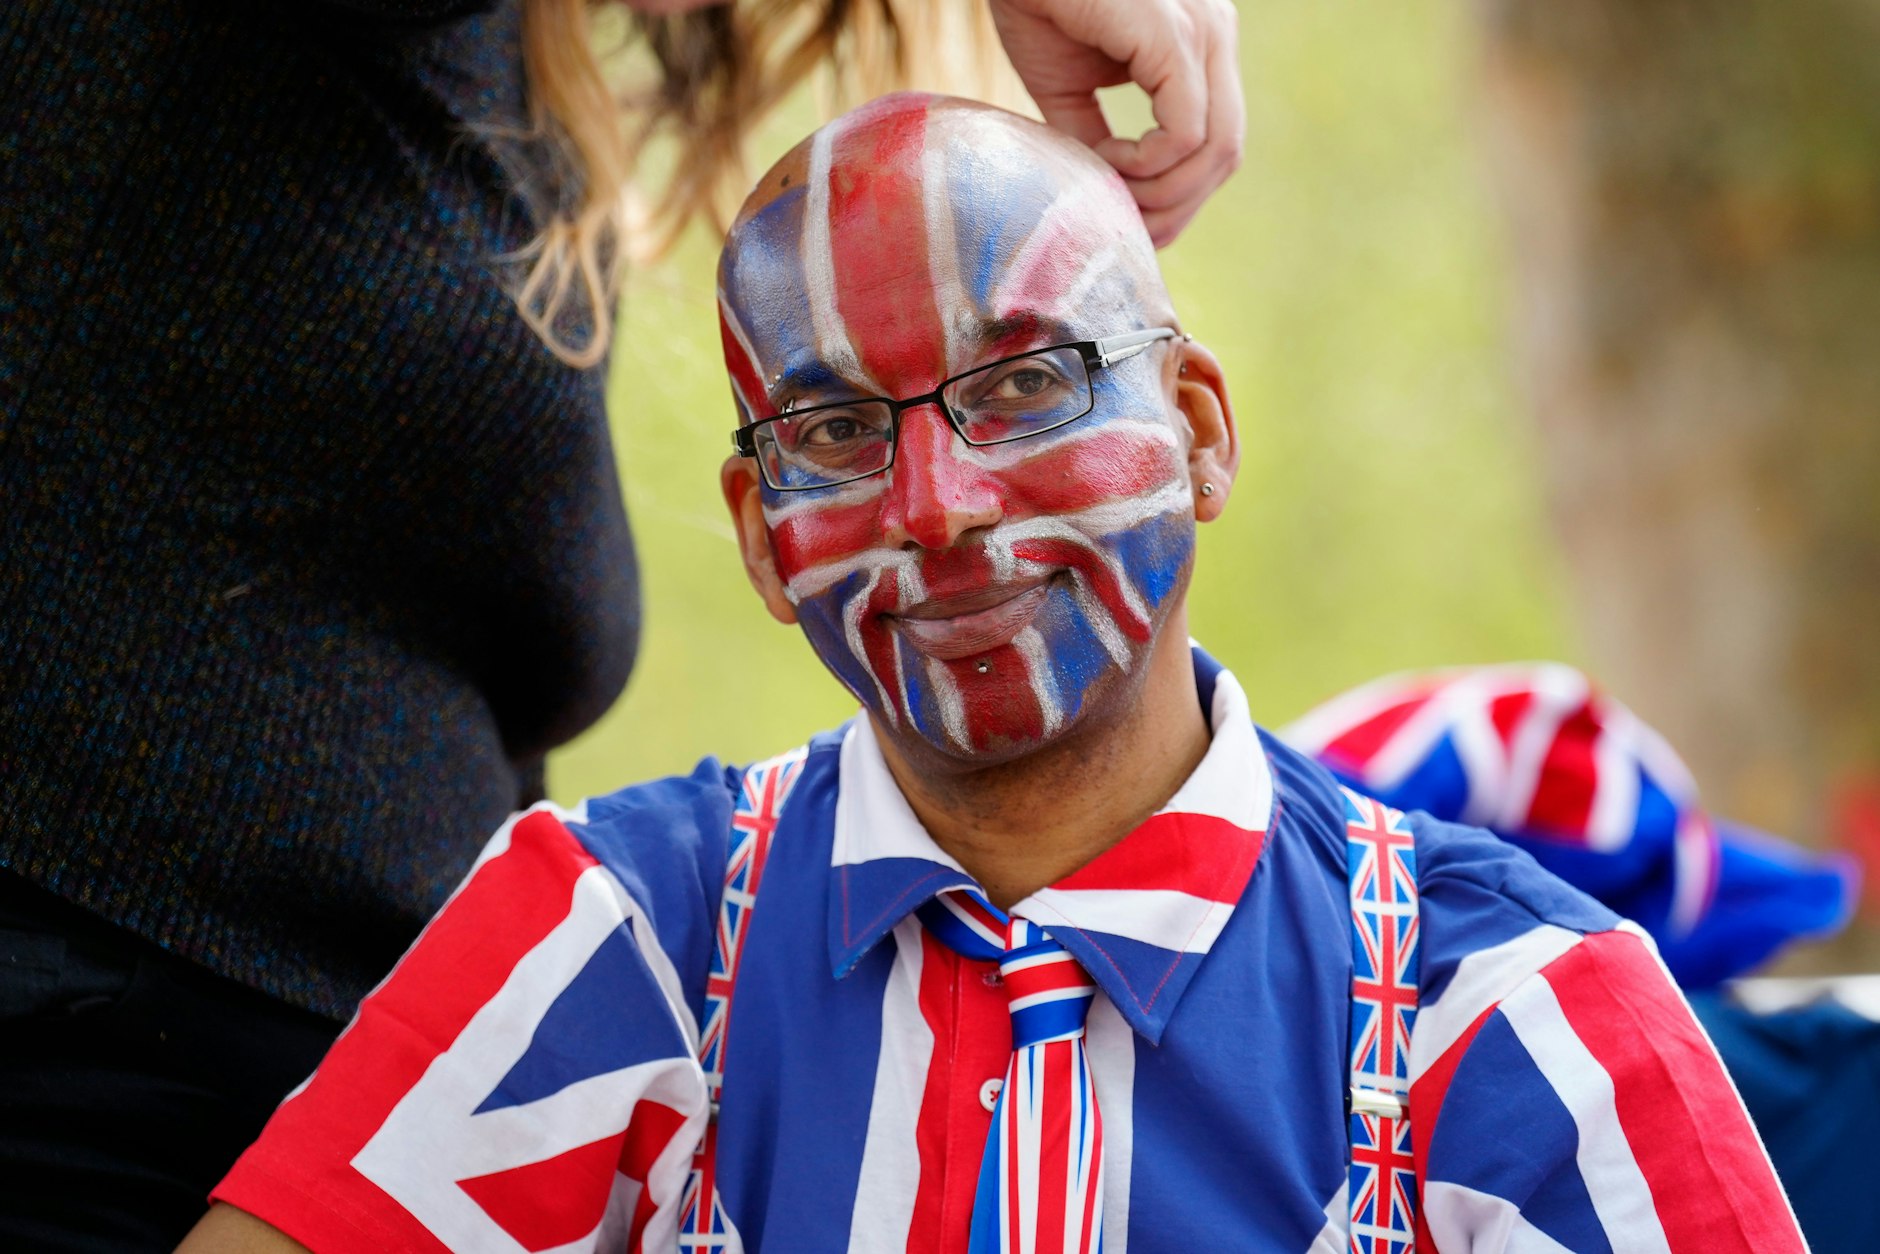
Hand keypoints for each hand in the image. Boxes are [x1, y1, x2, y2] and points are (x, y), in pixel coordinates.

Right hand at [988, 0, 1243, 245]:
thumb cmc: (1036, 11)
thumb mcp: (1073, 96)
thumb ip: (1102, 145)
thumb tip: (1115, 205)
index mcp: (1201, 45)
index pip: (1218, 142)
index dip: (1178, 198)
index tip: (1129, 220)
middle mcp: (1215, 34)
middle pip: (1225, 154)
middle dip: (1175, 207)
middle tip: (1124, 226)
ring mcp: (1203, 32)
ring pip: (1215, 150)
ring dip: (1161, 193)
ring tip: (1108, 188)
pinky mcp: (1176, 37)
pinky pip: (1185, 134)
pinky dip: (1147, 164)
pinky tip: (1105, 156)